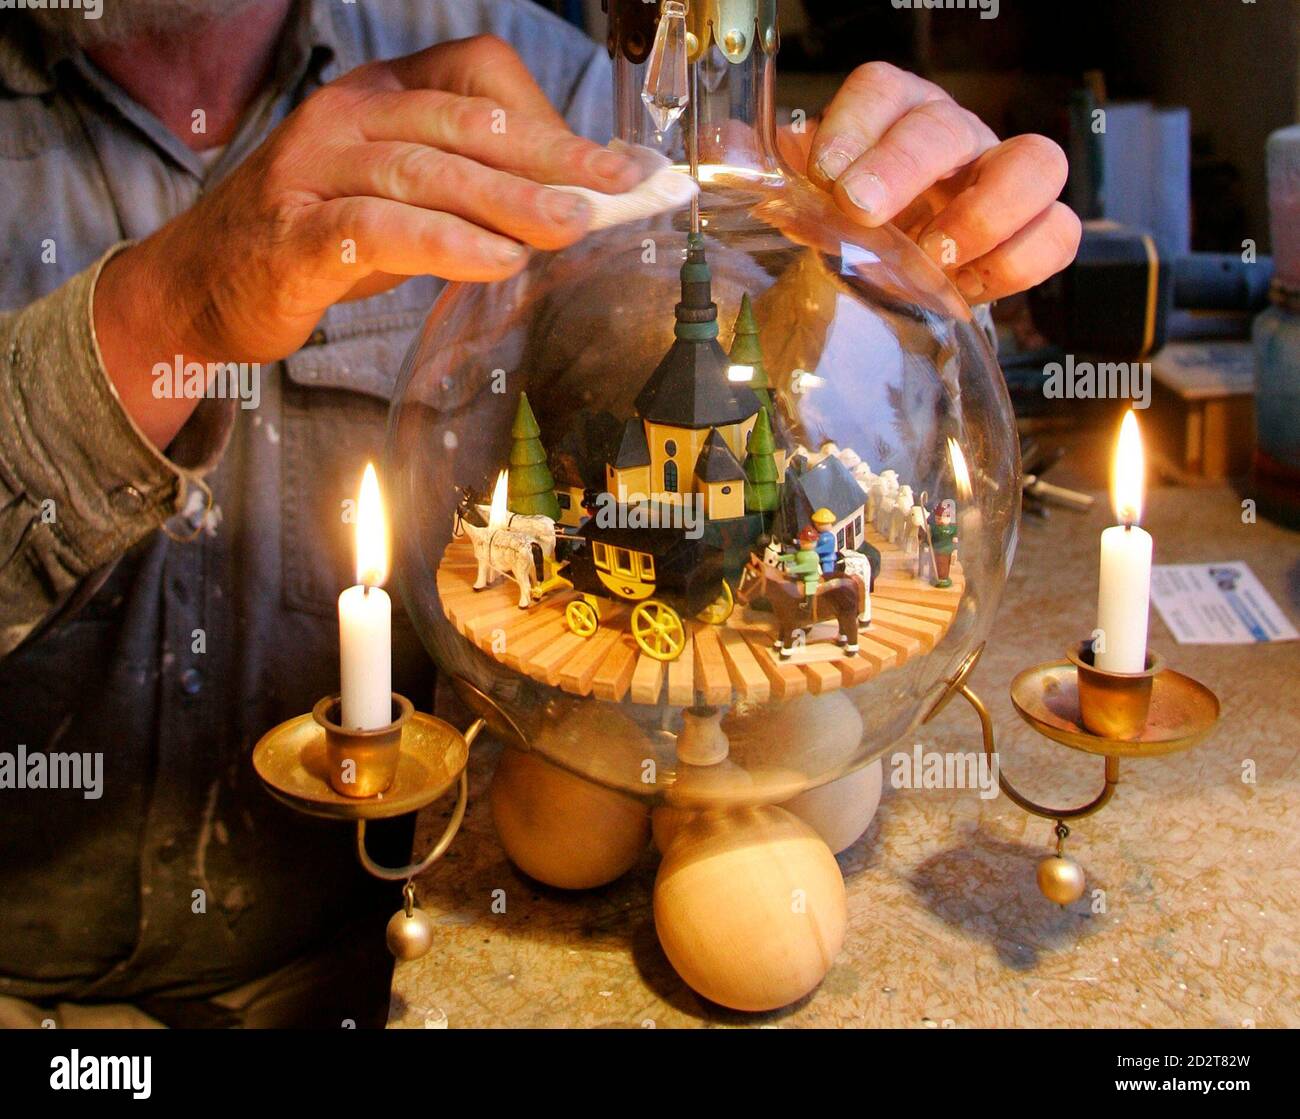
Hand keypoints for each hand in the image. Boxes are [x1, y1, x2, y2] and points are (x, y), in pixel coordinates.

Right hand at [95, 36, 641, 447]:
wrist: (200, 285)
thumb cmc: (313, 236)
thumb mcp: (398, 197)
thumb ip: (469, 191)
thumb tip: (568, 204)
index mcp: (378, 97)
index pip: (476, 75)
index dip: (547, 116)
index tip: (606, 168)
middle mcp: (347, 119)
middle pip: (465, 122)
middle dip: (550, 157)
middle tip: (614, 191)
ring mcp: (314, 172)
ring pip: (427, 170)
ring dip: (508, 198)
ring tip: (569, 227)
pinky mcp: (295, 238)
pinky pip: (378, 230)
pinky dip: (442, 245)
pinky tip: (494, 262)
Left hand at [786, 62, 1080, 303]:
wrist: (900, 272)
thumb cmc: (862, 226)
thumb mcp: (813, 200)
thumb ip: (777, 174)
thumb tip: (724, 150)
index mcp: (895, 118)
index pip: (884, 90)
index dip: (855, 123)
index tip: (826, 170)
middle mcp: (955, 139)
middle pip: (947, 127)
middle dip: (904, 166)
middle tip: (864, 211)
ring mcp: (1003, 182)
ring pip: (1035, 163)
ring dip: (985, 211)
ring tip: (936, 253)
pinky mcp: (1033, 231)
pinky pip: (1056, 233)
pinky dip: (1017, 262)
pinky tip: (966, 286)